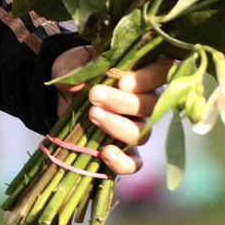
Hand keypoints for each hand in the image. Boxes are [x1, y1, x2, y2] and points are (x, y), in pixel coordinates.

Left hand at [51, 47, 170, 175]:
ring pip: (141, 132)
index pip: (161, 71)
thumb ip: (78, 66)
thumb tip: (77, 84)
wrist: (62, 92)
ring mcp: (136, 127)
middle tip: (94, 94)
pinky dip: (122, 162)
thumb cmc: (76, 69)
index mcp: (140, 72)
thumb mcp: (74, 61)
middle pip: (149, 105)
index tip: (122, 82)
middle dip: (121, 102)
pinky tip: (106, 153)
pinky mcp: (123, 150)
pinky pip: (133, 163)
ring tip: (93, 114)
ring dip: (117, 125)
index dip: (147, 78)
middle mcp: (144, 100)